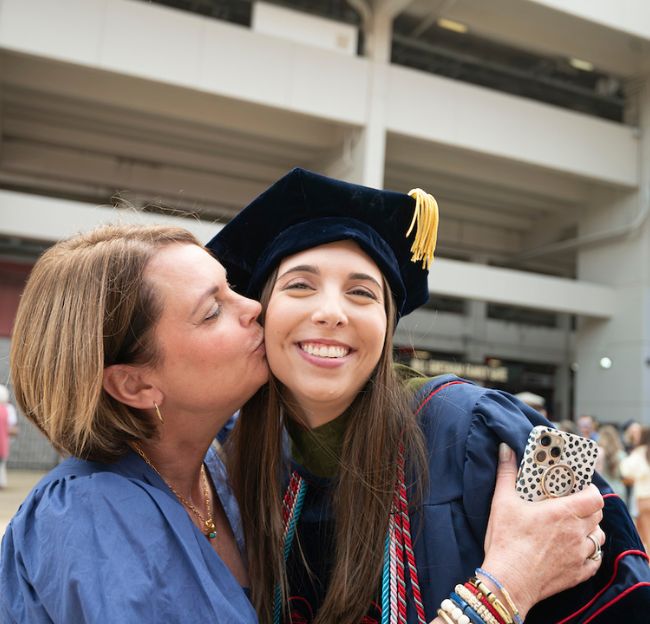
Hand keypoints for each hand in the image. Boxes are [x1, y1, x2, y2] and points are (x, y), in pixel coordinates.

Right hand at [480, 444, 604, 618]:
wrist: (508, 581)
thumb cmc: (506, 540)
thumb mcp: (502, 501)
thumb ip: (506, 473)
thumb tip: (505, 449)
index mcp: (563, 512)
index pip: (594, 498)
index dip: (591, 491)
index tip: (580, 488)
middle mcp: (577, 533)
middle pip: (597, 516)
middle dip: (588, 508)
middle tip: (573, 505)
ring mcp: (579, 555)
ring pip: (598, 538)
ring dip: (591, 531)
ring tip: (575, 527)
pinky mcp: (578, 574)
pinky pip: (595, 561)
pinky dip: (590, 554)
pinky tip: (577, 550)